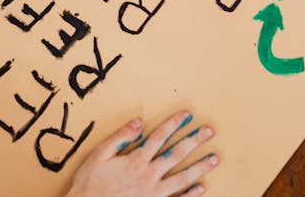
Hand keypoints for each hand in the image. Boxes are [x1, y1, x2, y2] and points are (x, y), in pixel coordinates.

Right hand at [66, 111, 217, 196]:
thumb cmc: (90, 183)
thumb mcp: (99, 154)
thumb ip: (120, 137)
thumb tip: (139, 122)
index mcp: (136, 160)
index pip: (159, 137)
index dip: (174, 124)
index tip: (187, 116)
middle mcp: (148, 176)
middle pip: (176, 155)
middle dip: (194, 141)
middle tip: (209, 131)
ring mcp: (153, 193)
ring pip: (182, 178)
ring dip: (200, 167)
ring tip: (214, 158)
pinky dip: (191, 195)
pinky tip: (202, 188)